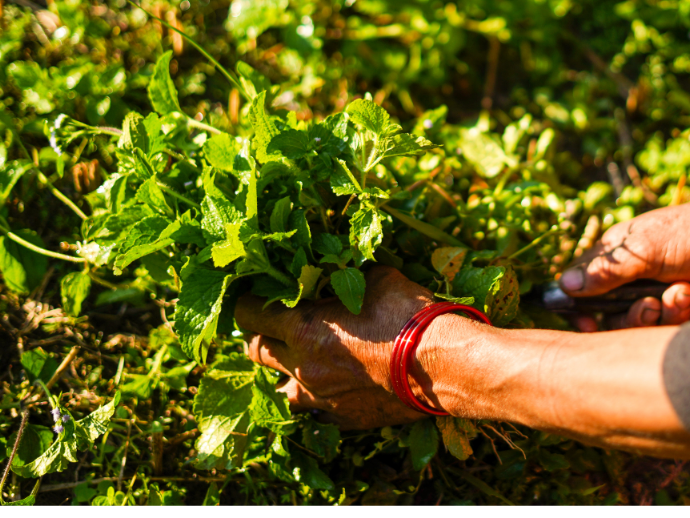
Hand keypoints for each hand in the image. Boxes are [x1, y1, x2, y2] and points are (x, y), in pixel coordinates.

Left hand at [234, 266, 436, 429]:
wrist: (443, 365)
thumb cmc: (409, 314)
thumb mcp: (376, 278)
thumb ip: (347, 279)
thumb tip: (341, 270)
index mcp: (303, 327)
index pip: (248, 316)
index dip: (246, 304)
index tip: (253, 297)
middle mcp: (302, 366)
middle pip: (256, 353)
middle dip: (261, 337)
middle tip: (277, 325)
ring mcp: (320, 398)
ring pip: (280, 389)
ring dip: (286, 372)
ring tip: (305, 359)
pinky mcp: (341, 418)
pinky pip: (315, 409)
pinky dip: (317, 395)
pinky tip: (336, 381)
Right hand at [560, 193, 689, 329]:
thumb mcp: (646, 252)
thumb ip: (606, 272)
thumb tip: (563, 286)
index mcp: (620, 259)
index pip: (587, 291)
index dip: (587, 312)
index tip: (591, 325)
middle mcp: (640, 277)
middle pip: (622, 318)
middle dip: (643, 316)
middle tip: (660, 303)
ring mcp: (669, 291)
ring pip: (658, 326)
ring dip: (678, 313)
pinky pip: (689, 326)